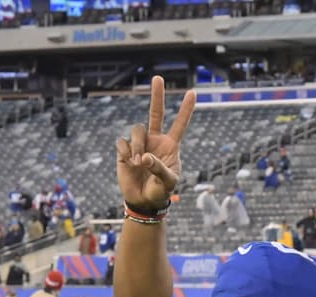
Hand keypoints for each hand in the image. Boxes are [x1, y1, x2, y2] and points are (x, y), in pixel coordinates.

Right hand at [116, 76, 196, 209]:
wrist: (143, 201)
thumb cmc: (160, 191)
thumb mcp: (168, 183)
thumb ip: (160, 169)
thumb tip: (144, 157)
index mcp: (171, 146)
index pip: (180, 124)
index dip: (186, 109)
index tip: (193, 93)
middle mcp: (155, 140)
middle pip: (156, 112)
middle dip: (157, 95)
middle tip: (158, 77)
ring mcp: (140, 143)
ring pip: (137, 130)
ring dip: (138, 146)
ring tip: (139, 162)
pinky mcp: (125, 149)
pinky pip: (122, 142)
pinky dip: (126, 153)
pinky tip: (129, 163)